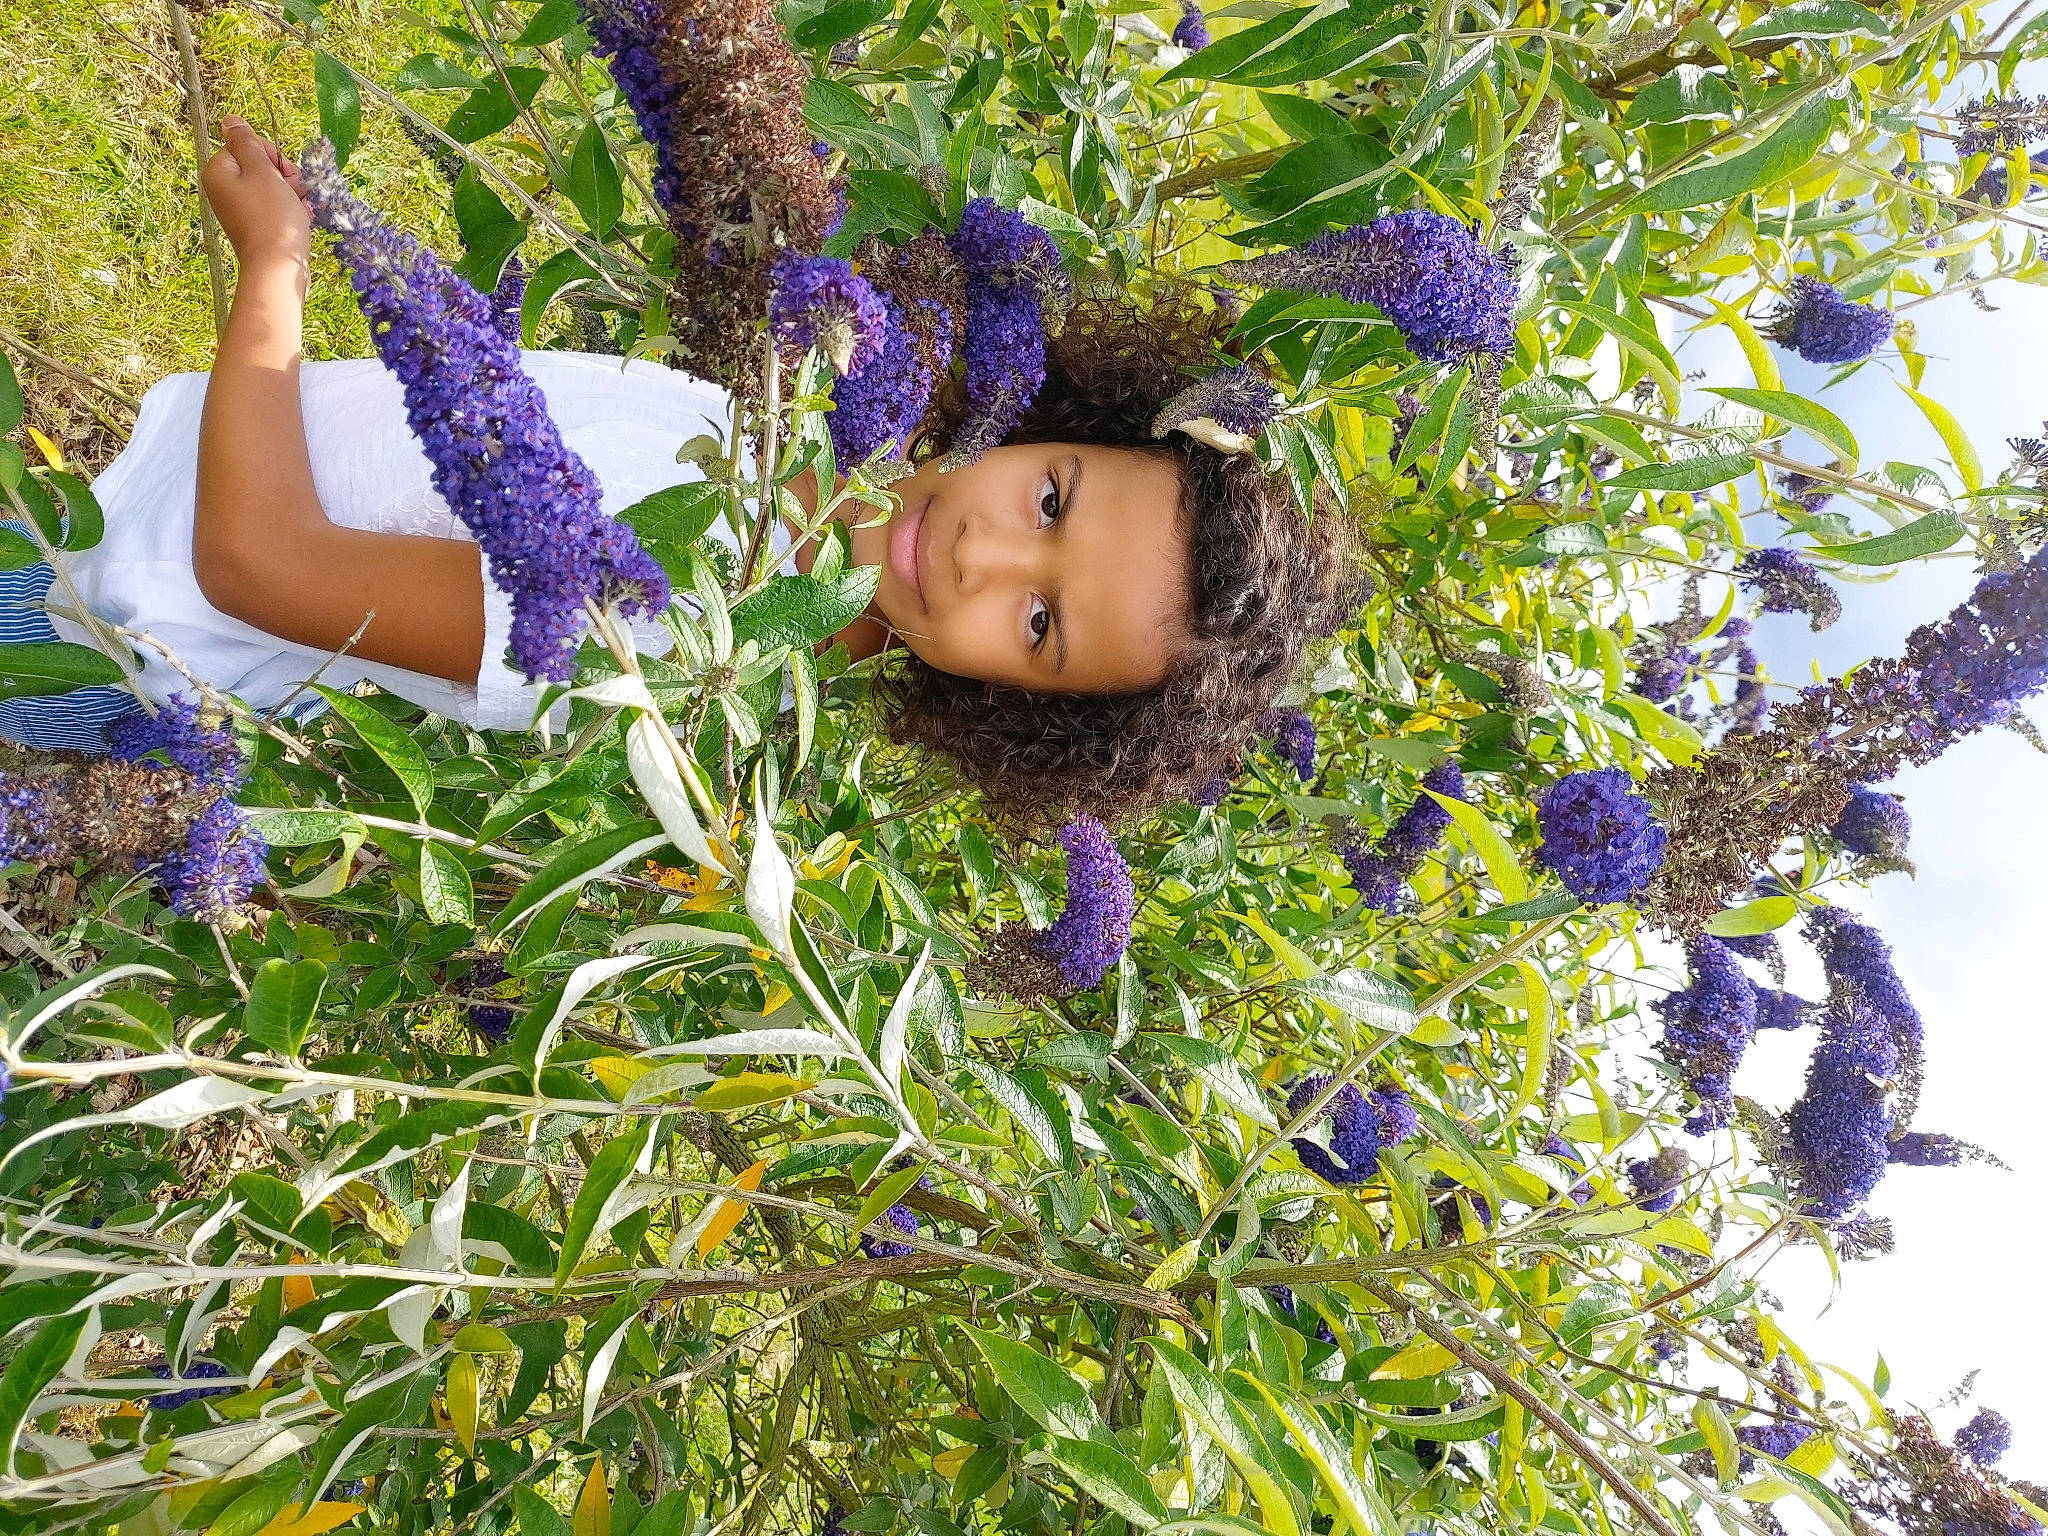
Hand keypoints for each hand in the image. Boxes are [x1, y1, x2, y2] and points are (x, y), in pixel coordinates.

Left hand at [201, 116, 313, 292]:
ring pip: (274, 187)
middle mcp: (224, 189)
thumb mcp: (261, 171)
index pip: (251, 146)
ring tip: (300, 210)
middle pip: (262, 166)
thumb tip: (229, 120)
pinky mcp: (255, 226)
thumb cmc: (272, 217)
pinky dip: (291, 210)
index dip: (274, 157)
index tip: (284, 176)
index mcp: (219, 171)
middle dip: (286, 177)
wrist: (278, 268)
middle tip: (294, 194)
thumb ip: (247, 143)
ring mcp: (240, 209)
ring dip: (293, 194)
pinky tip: (301, 220)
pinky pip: (276, 207)